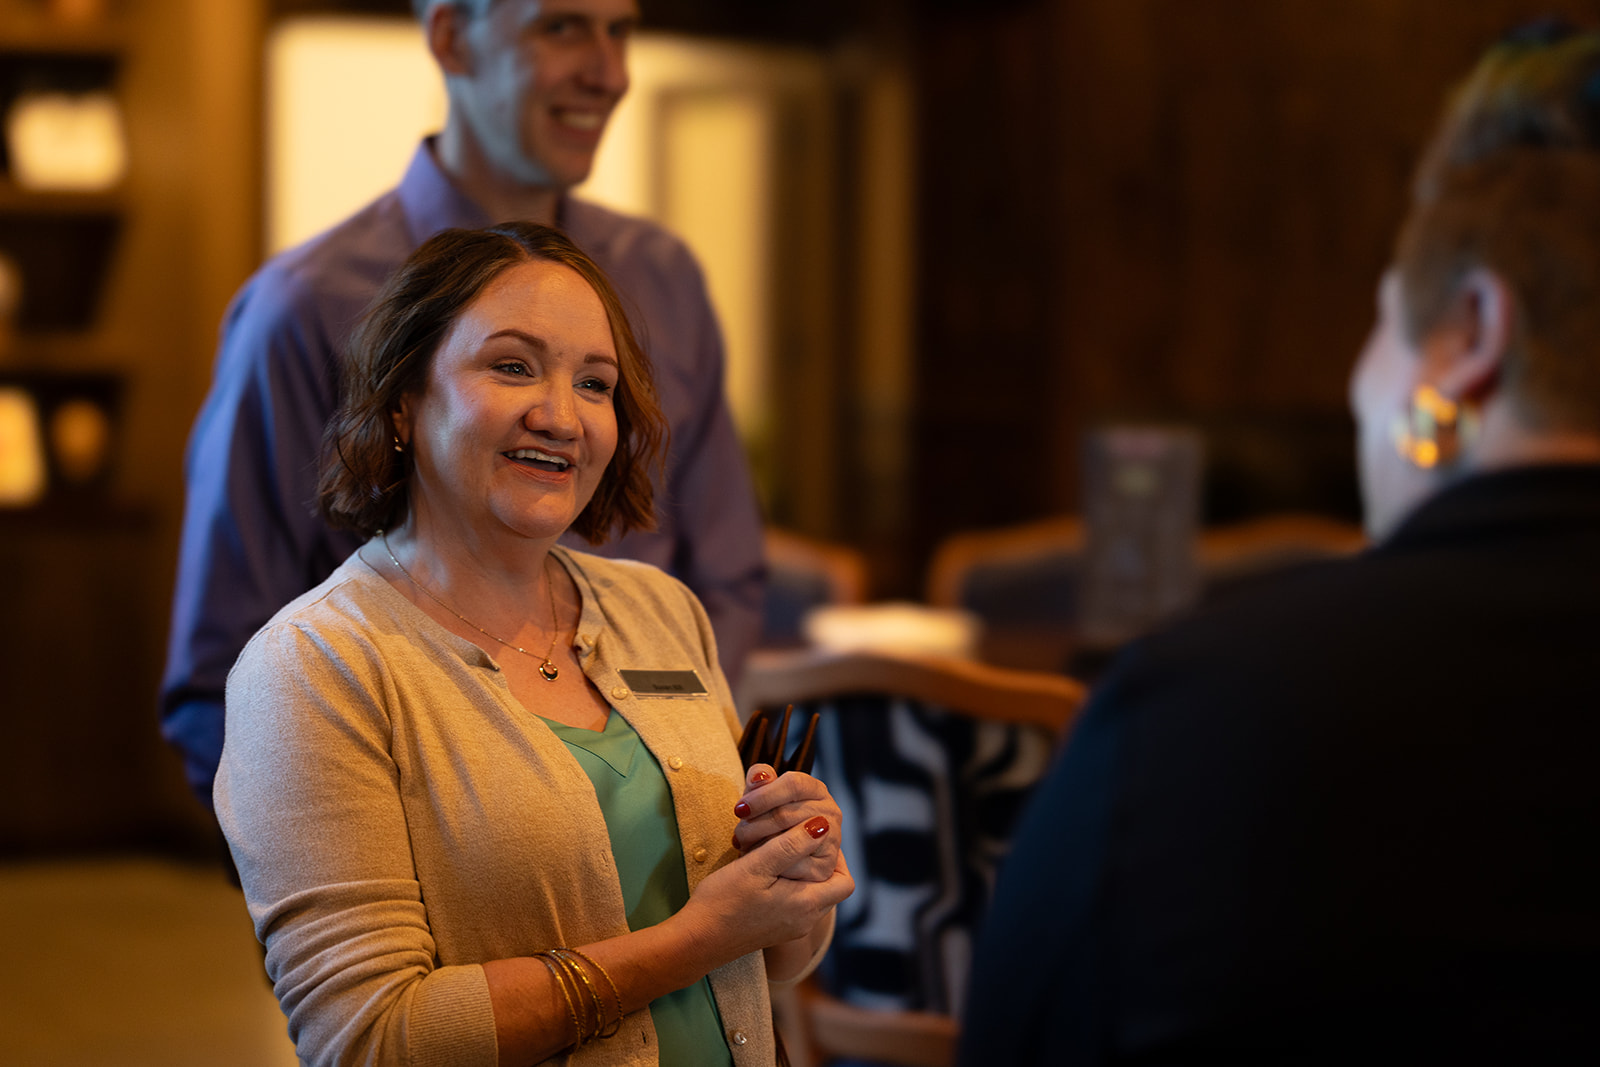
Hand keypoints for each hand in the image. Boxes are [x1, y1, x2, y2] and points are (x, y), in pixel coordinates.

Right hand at [679, 807, 854, 958]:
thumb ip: (791, 845)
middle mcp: (804, 921)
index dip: (838, 857)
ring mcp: (789, 928)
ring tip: (781, 850)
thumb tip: (822, 825)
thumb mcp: (757, 866)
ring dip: (803, 872)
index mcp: (806, 906)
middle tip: (799, 838)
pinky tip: (768, 871)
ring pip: (812, 895)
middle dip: (820, 861)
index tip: (818, 838)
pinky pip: (796, 904)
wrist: (695, 941)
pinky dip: (790, 885)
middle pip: (830, 888)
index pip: (845, 882)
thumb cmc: (723, 902)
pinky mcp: (775, 930)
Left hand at [731, 763, 842, 882]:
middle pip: (786, 814)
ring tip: (743, 846)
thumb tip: (759, 776)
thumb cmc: (769, 821)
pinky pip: (792, 867)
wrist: (783, 857)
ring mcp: (832, 840)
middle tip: (737, 833)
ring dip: (759, 846)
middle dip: (755, 825)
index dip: (763, 796)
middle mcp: (830, 812)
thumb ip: (759, 782)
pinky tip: (758, 864)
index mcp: (816, 789)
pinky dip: (771, 867)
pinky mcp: (824, 867)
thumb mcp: (762, 798)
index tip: (740, 809)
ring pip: (789, 842)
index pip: (794, 784)